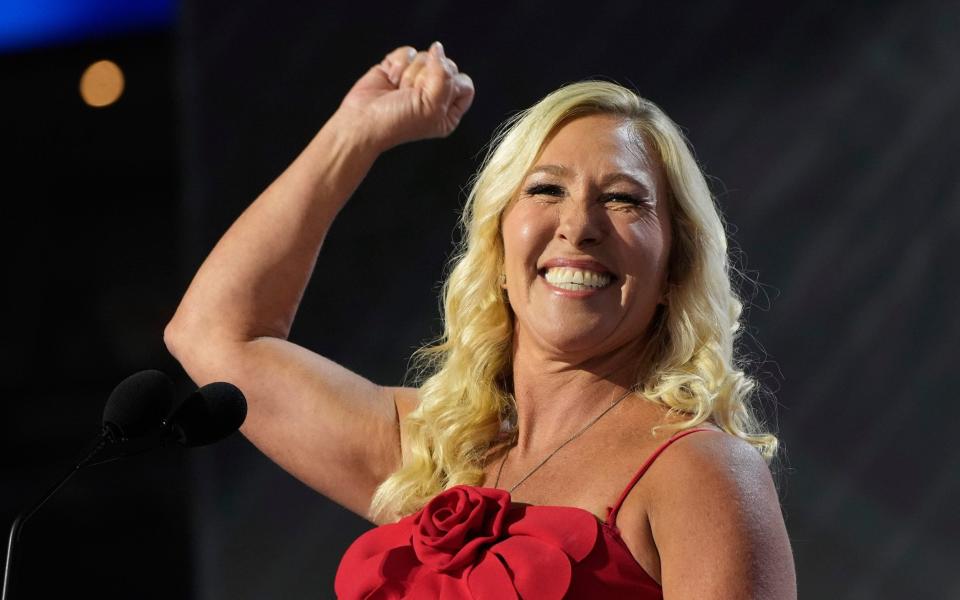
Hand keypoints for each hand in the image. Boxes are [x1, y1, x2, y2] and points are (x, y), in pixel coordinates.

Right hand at [336, 42, 474, 151]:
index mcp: (448, 111)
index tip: (434, 95)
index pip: (464, 84)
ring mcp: (416, 79)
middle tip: (411, 95)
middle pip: (447, 66)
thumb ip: (444, 75)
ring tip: (399, 91)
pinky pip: (408, 51)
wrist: (363, 120)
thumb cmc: (397, 122)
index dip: (451, 84)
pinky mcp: (399, 67)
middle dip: (426, 79)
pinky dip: (398, 65)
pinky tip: (391, 80)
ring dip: (410, 74)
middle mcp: (435, 94)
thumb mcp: (432, 106)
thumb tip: (438, 48)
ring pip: (427, 56)